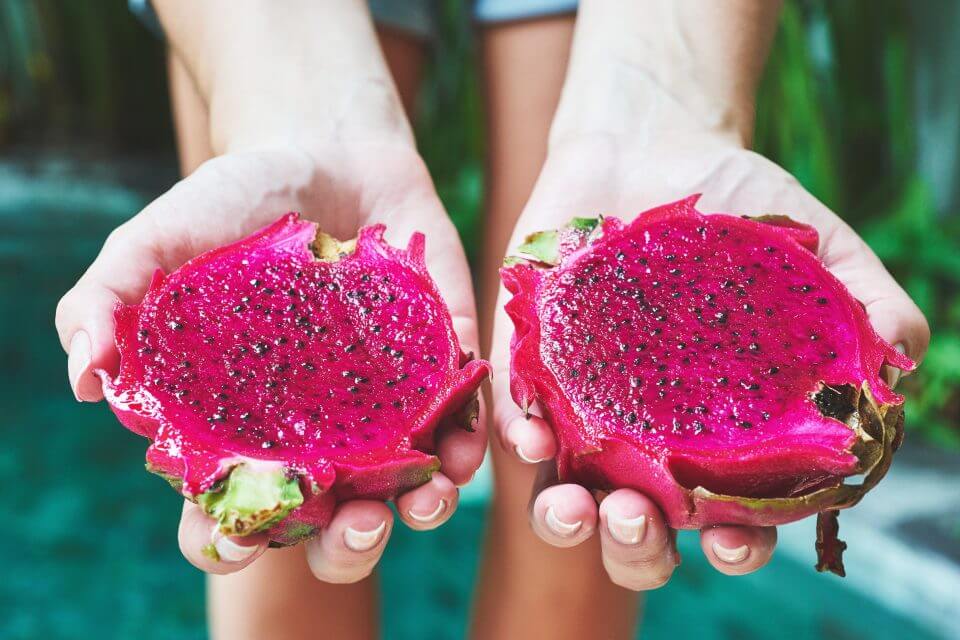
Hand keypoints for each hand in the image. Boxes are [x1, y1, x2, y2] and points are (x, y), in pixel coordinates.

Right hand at [55, 141, 485, 581]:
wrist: (326, 148)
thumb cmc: (234, 199)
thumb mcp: (161, 239)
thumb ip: (111, 300)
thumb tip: (83, 379)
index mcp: (243, 421)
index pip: (231, 506)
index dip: (228, 540)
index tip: (237, 545)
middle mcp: (315, 427)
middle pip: (330, 518)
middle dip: (345, 543)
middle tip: (356, 529)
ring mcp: (381, 402)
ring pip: (404, 485)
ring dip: (419, 510)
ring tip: (421, 502)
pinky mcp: (440, 365)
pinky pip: (461, 420)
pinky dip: (468, 443)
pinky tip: (465, 448)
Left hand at [490, 129, 929, 589]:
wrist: (651, 141)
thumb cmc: (741, 205)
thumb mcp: (818, 249)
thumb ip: (866, 310)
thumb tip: (897, 370)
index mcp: (720, 430)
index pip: (728, 518)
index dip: (734, 546)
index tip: (730, 542)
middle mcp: (648, 432)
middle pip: (639, 527)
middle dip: (636, 545)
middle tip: (639, 521)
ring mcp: (583, 402)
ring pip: (565, 494)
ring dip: (566, 520)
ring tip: (577, 508)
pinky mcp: (529, 361)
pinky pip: (516, 412)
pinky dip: (520, 435)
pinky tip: (530, 437)